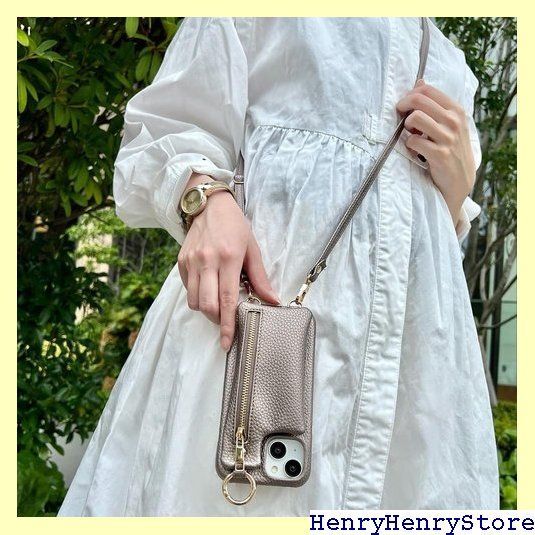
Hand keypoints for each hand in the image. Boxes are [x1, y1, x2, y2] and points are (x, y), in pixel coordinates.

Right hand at [177, 173, 279, 350]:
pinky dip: (198, 295)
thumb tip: (272, 301)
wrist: (209, 206)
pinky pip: (188, 289)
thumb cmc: (235, 226)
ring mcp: (191, 262)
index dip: (227, 324)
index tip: (228, 342)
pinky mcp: (181, 262)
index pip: (226, 299)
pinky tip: (208, 286)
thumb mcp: (252, 249)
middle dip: (216, 319)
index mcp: (228, 258)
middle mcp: (206, 261)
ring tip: (217, 301)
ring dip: (206, 309)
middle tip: (225, 318)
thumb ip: (260, 277)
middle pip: (206, 305)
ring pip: (194, 301)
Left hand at [396, 79, 475, 225]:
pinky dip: (408, 145)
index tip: (403, 107)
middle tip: (402, 121)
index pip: (427, 90)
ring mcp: (448, 138)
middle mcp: (454, 121)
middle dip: (403, 108)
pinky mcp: (440, 155)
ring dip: (406, 127)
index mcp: (456, 110)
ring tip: (411, 135)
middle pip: (418, 101)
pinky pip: (413, 141)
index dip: (409, 96)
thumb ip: (435, 104)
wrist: (460, 181)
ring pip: (415, 119)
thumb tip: (419, 82)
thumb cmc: (451, 150)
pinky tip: (414, 150)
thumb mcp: (450, 124)